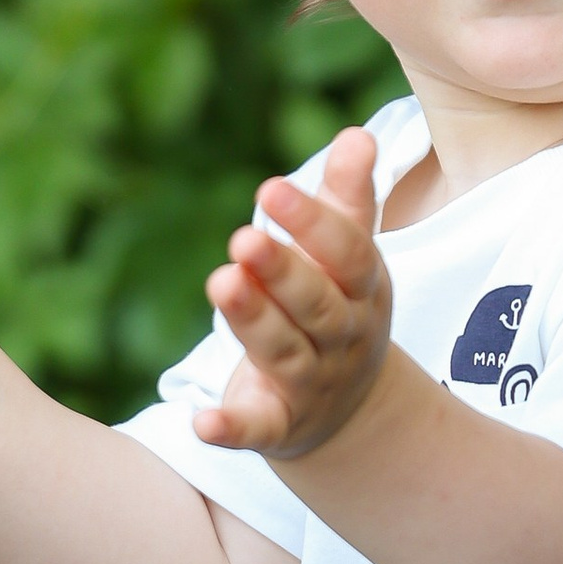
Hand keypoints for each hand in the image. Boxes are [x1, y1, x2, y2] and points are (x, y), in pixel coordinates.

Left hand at [196, 129, 391, 457]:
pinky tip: (201, 422)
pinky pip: (255, 429)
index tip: (273, 188)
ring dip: (253, 322)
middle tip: (244, 237)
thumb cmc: (339, 309)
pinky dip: (230, 429)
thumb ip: (349, 198)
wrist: (352, 411)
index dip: (314, 223)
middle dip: (282, 272)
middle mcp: (341, 337)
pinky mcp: (277, 426)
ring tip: (222, 282)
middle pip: (315, 304)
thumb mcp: (350, 257)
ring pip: (283, 353)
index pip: (347, 253)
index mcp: (361, 290)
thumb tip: (359, 134)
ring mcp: (311, 384)